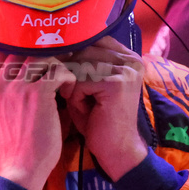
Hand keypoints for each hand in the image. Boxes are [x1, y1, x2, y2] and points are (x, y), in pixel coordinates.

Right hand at [0, 52, 75, 189]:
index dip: (17, 50)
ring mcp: (18, 87)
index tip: (34, 59)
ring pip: (41, 56)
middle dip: (41, 54)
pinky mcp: (38, 93)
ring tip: (62, 79)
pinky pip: (57, 71)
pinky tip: (68, 89)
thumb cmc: (15, 145)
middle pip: (20, 50)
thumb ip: (2, 93)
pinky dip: (67, 77)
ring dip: (56, 65)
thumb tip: (14, 75)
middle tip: (55, 63)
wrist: (20, 168)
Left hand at [62, 36, 148, 179]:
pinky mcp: (117, 84)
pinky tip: (84, 109)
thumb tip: (57, 42)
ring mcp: (126, 71)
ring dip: (72, 85)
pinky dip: (76, 96)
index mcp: (128, 57)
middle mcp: (131, 60)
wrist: (115, 149)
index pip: (92, 39)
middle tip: (72, 93)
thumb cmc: (98, 119)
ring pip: (80, 65)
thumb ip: (80, 62)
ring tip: (80, 102)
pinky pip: (81, 80)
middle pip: (84, 50)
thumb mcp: (89, 84)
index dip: (73, 54)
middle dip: (70, 72)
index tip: (63, 70)